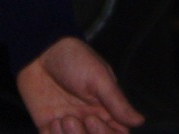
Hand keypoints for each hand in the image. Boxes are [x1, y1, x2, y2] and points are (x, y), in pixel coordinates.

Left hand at [15, 37, 144, 133]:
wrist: (39, 51)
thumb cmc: (72, 58)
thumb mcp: (99, 77)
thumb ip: (117, 102)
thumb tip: (139, 121)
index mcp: (106, 110)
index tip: (92, 119)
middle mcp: (88, 120)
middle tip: (72, 118)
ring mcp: (69, 125)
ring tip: (61, 119)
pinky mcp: (49, 126)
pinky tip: (51, 122)